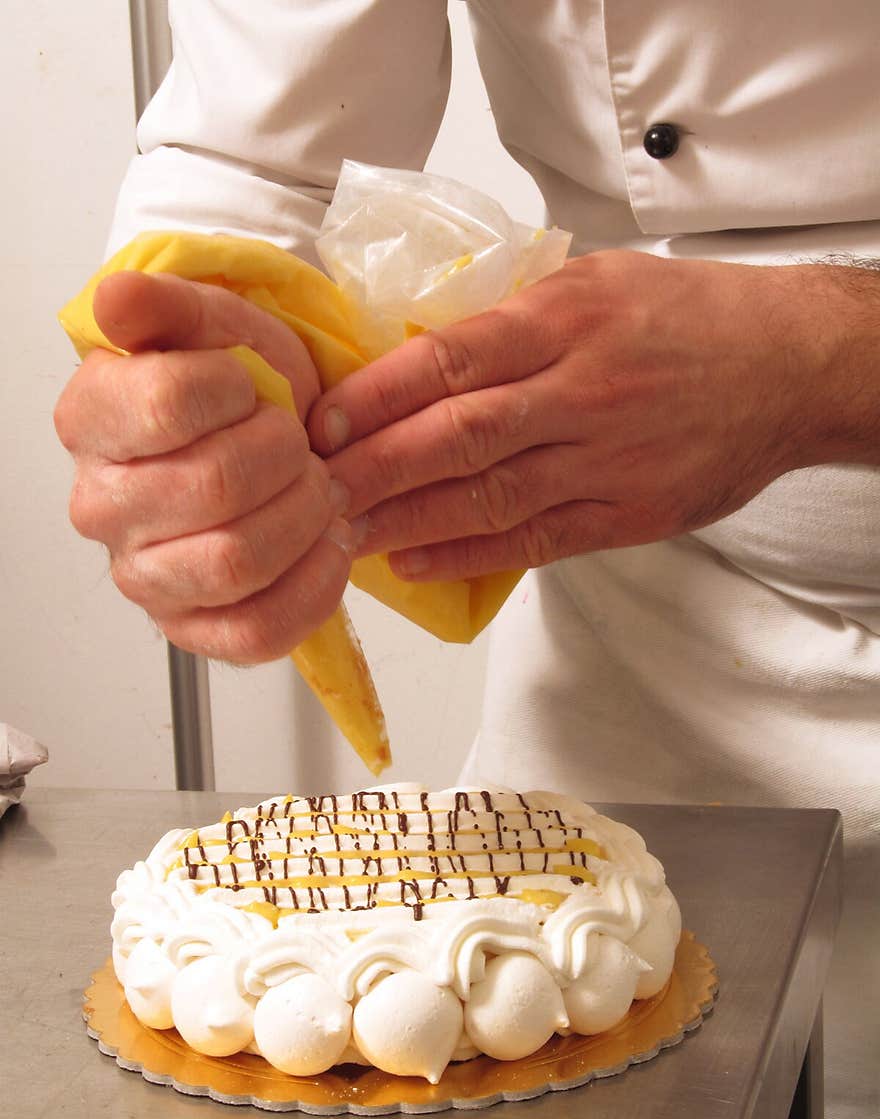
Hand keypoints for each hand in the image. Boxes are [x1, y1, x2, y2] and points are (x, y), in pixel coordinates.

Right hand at [54, 270, 355, 662]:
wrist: (272, 446)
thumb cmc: (240, 391)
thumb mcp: (215, 326)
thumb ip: (167, 306)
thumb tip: (118, 300)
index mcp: (92, 420)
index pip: (169, 405)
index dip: (236, 392)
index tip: (252, 389)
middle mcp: (102, 507)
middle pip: (215, 487)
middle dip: (288, 458)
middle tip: (304, 446)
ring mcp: (144, 577)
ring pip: (238, 563)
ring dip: (306, 520)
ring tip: (321, 492)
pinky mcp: (192, 630)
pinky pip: (257, 631)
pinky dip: (314, 587)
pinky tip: (328, 545)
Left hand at [308, 250, 852, 580]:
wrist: (790, 367)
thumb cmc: (691, 317)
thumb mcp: (598, 281)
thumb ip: (514, 315)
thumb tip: (423, 348)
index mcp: (565, 320)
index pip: (449, 360)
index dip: (377, 396)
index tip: (322, 421)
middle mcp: (580, 391)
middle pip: (456, 435)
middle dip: (372, 467)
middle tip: (311, 490)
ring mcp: (603, 460)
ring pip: (486, 496)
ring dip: (405, 518)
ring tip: (342, 534)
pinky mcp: (625, 514)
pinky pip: (532, 540)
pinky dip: (467, 554)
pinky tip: (413, 559)